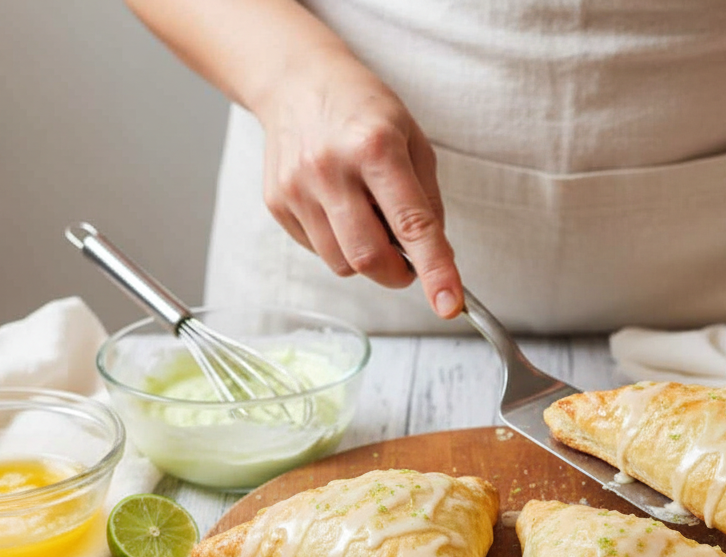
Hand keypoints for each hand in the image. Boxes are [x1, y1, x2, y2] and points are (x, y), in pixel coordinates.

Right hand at [254, 52, 462, 317]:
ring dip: (365, 258)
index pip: (412, 224)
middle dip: (397, 274)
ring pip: (341, 263)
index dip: (435, 270)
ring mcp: (297, 187)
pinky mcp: (276, 202)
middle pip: (368, 258)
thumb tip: (436, 258)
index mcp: (375, 147)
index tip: (449, 305)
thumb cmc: (363, 109)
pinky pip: (317, 250)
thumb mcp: (413, 140)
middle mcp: (331, 168)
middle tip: (407, 261)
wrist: (297, 81)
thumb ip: (427, 202)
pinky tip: (338, 207)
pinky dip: (338, 243)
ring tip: (367, 216)